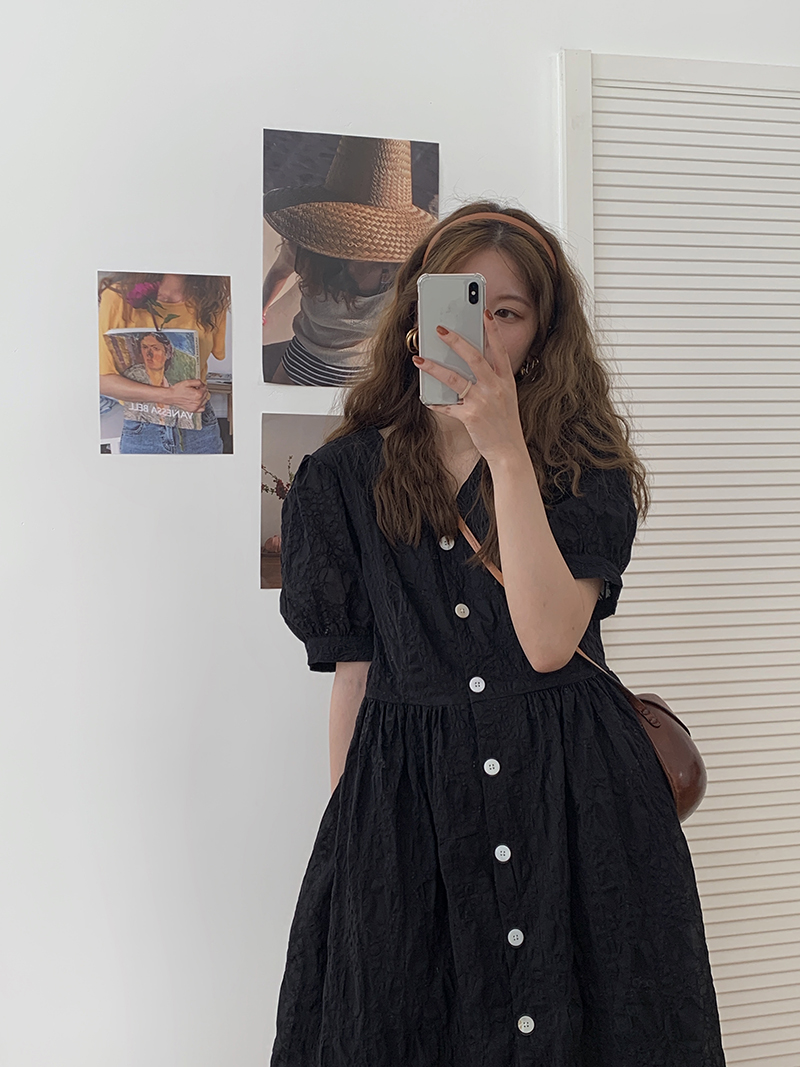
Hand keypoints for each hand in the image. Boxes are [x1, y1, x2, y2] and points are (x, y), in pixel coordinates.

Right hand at [167, 379, 207, 411]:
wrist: (170, 396)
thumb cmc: (177, 390)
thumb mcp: (187, 382)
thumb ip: (198, 382)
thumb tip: (203, 384)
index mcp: (198, 394)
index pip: (205, 388)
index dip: (202, 385)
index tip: (199, 385)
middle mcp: (198, 401)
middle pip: (205, 394)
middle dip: (202, 390)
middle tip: (196, 389)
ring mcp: (196, 407)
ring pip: (205, 401)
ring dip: (202, 397)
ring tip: (196, 394)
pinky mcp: (193, 410)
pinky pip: (202, 409)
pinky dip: (201, 405)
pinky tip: (198, 401)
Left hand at [412, 310, 526, 463]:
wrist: (509, 451)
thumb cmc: (504, 423)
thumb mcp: (505, 397)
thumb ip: (490, 380)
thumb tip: (466, 365)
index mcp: (505, 380)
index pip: (499, 349)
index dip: (492, 330)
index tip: (483, 311)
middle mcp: (495, 387)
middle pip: (474, 357)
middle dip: (456, 341)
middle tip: (440, 329)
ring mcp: (483, 401)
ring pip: (455, 378)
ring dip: (434, 367)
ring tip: (419, 358)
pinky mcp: (470, 416)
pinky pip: (447, 405)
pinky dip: (435, 402)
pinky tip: (426, 398)